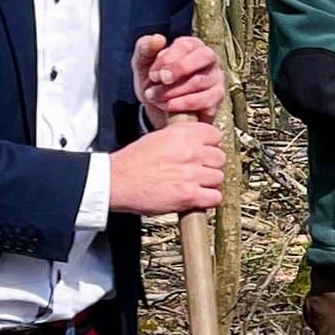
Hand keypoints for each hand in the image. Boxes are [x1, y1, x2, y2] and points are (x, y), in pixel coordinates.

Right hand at [110, 120, 225, 215]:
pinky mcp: (189, 195)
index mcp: (182, 134)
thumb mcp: (157, 137)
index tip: (204, 151)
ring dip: (208, 183)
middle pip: (220, 157)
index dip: (210, 145)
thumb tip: (199, 140)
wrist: (115, 182)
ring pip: (218, 177)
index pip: (215, 135)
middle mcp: (190, 152)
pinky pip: (215, 197)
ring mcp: (191, 174)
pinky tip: (196, 197)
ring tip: (193, 184)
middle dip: (209, 164)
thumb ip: (181, 136)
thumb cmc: (131, 162)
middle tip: (197, 170)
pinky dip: (208, 199)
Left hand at [133, 35, 224, 124]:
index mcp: (191, 45)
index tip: (153, 74)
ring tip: (154, 96)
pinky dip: (182, 103)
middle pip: (204, 56)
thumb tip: (158, 39)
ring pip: (199, 80)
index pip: (186, 45)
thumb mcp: (142, 64)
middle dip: (180, 68)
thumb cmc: (154, 81)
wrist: (160, 110)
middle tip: (162, 80)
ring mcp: (216, 78)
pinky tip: (166, 105)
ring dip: (172, 90)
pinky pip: (204, 100)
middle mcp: (209, 58)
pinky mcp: (218, 97)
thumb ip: (144, 48)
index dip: (168, 59)